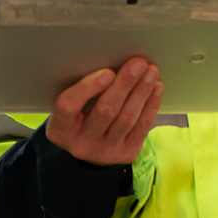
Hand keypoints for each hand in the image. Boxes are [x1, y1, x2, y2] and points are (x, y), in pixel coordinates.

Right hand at [44, 57, 162, 166]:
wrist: (90, 151)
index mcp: (61, 130)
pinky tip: (156, 88)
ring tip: (150, 72)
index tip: (107, 72)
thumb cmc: (79, 119)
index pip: (69, 106)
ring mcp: (105, 152)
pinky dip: (150, 105)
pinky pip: (142, 127)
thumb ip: (83, 90)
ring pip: (127, 118)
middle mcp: (81, 144)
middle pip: (105, 111)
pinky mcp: (126, 155)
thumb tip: (112, 62)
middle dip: (124, 84)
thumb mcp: (71, 108)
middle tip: (137, 65)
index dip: (88, 88)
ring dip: (141, 92)